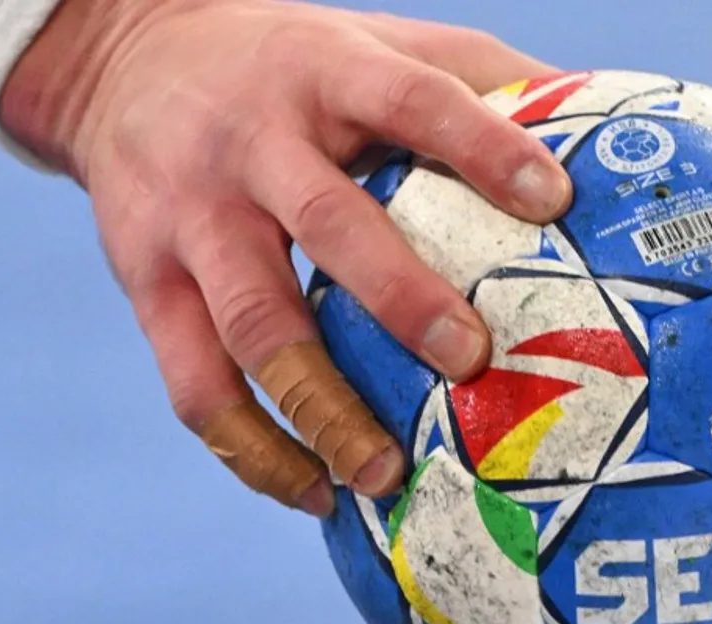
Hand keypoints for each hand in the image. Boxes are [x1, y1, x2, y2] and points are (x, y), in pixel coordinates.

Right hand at [0, 0, 570, 514]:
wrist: (123, 64)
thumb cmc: (285, 64)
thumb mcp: (370, 40)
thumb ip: (467, 74)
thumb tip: (588, 120)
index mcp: (325, 74)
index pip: (412, 102)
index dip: (484, 149)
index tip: (553, 203)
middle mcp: (252, 146)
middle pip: (329, 228)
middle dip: (402, 301)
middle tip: (470, 363)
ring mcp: (192, 219)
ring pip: (255, 327)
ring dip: (322, 411)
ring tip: (386, 476)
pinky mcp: (146, 282)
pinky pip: (194, 385)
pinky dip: (252, 451)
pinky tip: (313, 490)